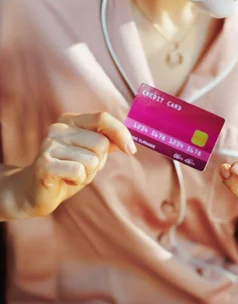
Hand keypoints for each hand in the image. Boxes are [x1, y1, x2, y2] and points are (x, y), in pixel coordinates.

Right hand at [15, 112, 135, 217]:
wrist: (33, 192)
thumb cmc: (67, 170)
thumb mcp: (90, 153)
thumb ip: (107, 142)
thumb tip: (128, 139)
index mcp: (70, 120)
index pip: (102, 118)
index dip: (121, 132)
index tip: (131, 150)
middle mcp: (58, 128)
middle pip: (101, 143)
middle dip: (99, 162)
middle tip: (81, 169)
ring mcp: (49, 145)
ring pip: (92, 160)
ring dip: (87, 174)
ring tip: (71, 175)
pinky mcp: (44, 164)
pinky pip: (79, 171)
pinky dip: (78, 181)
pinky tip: (64, 181)